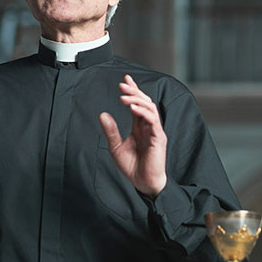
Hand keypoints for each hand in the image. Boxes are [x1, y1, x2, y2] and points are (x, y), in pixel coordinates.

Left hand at [99, 74, 167, 197]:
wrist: (142, 183)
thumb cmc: (132, 167)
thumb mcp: (116, 147)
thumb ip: (111, 131)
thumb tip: (103, 114)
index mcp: (140, 127)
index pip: (138, 104)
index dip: (133, 91)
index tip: (125, 79)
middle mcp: (149, 126)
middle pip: (145, 102)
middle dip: (134, 91)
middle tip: (122, 84)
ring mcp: (155, 131)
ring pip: (150, 108)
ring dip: (137, 99)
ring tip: (124, 96)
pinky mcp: (159, 138)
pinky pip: (153, 121)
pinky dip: (143, 112)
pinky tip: (133, 108)